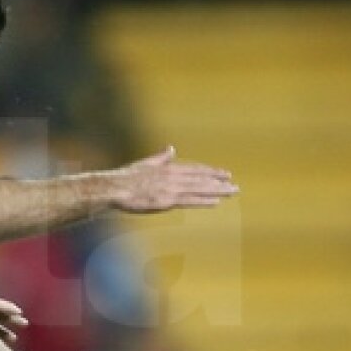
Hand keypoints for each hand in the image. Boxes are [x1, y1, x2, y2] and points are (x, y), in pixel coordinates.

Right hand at [110, 146, 236, 212]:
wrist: (114, 188)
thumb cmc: (125, 178)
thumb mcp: (145, 163)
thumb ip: (161, 157)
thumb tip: (171, 148)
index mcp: (169, 167)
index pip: (195, 169)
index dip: (211, 172)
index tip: (225, 174)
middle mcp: (173, 176)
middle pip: (201, 179)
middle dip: (219, 182)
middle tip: (235, 186)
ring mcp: (171, 188)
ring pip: (199, 189)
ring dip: (217, 190)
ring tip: (232, 192)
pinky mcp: (166, 200)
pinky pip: (189, 200)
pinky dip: (203, 200)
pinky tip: (216, 201)